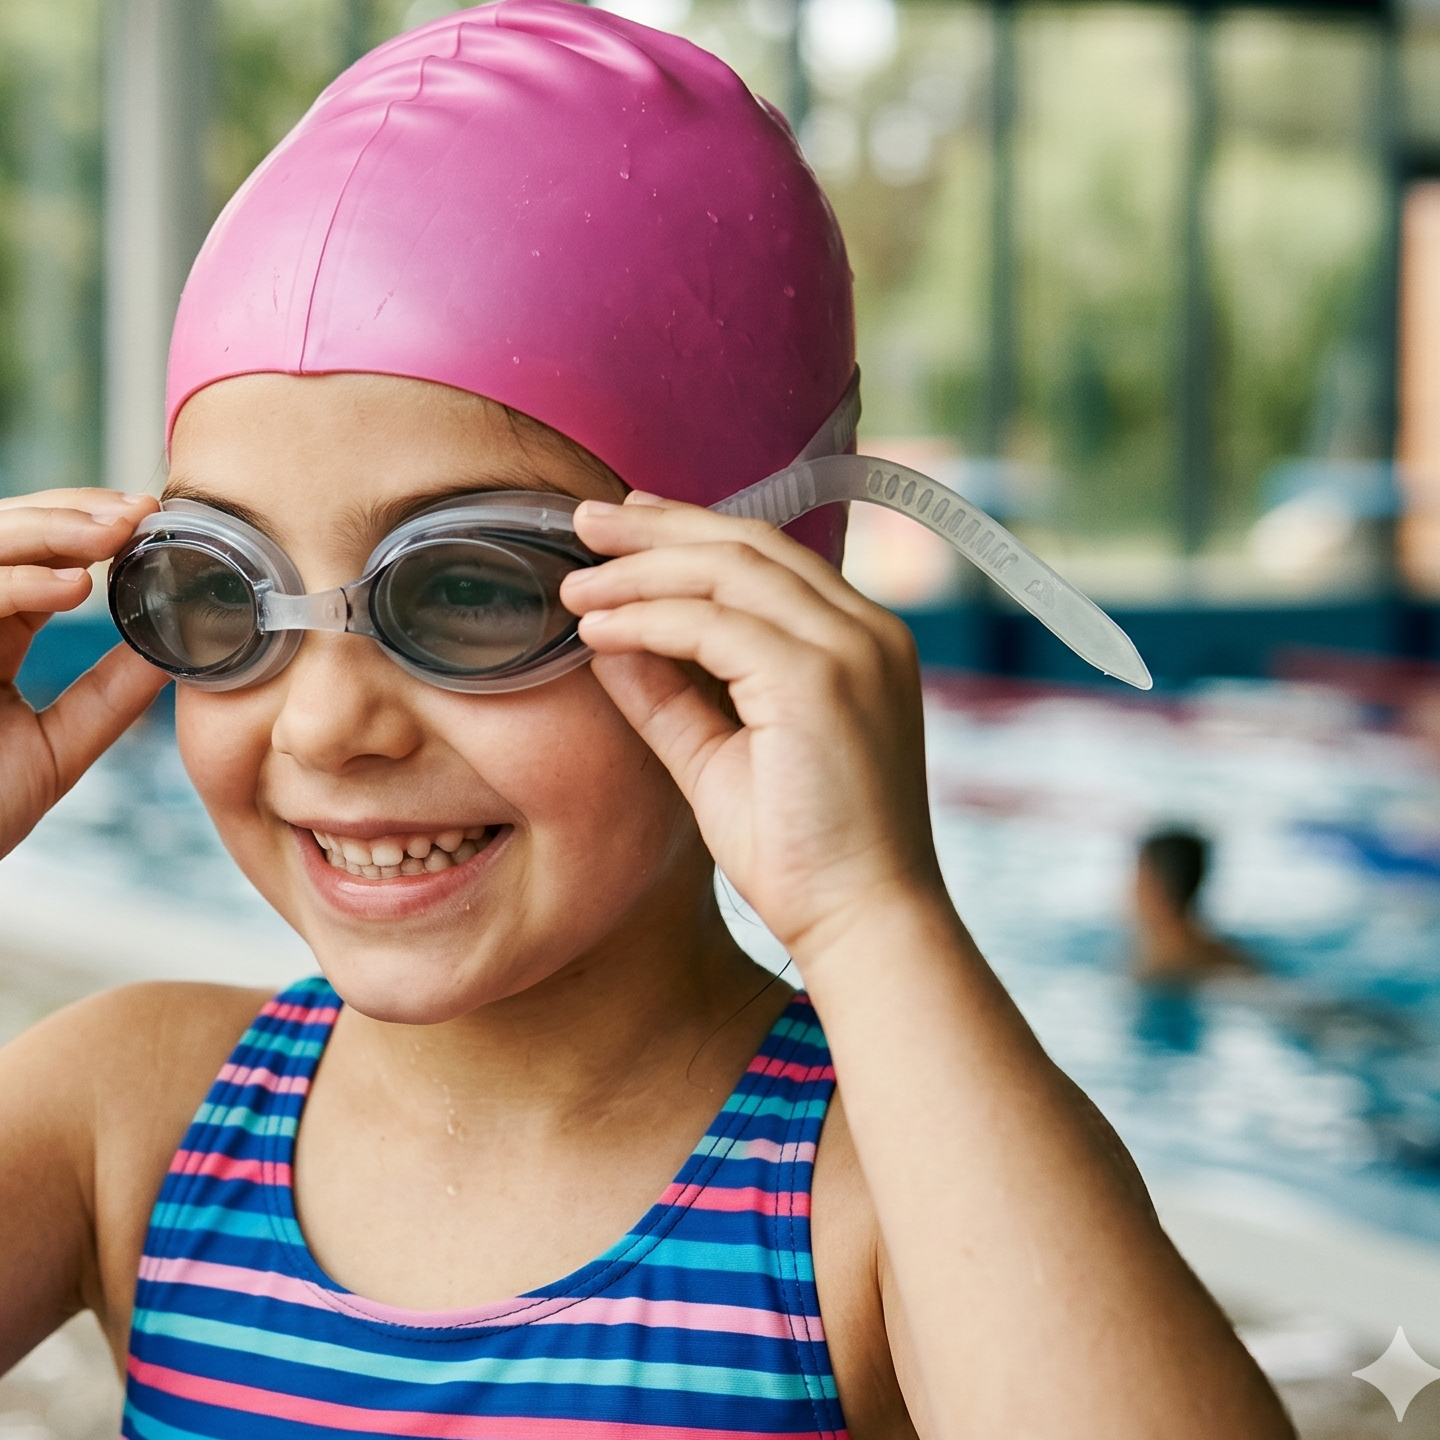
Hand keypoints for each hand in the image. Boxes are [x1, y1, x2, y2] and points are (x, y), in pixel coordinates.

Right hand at [0, 488, 169, 914]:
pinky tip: (73, 587)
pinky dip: (15, 582)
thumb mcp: (60, 747)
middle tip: (143, 510)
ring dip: (51, 531)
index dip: (94, 530)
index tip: (158, 523)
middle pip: (6, 529)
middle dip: (77, 512)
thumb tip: (176, 649)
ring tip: (115, 535)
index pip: (37, 554)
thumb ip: (109, 694)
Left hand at [559, 493, 945, 961]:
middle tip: (581, 517)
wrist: (859, 922)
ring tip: (574, 580)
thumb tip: (606, 640)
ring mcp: (848, 650)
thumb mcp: (718, 757)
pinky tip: (596, 629)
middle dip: (655, 525)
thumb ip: (670, 695)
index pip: (765, 557)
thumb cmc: (800, 854)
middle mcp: (865, 631)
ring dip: (639, 568)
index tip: (620, 528)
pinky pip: (712, 625)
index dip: (687, 531)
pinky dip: (647, 619)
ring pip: (727, 570)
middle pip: (747, 543)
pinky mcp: (818, 681)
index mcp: (858, 641)